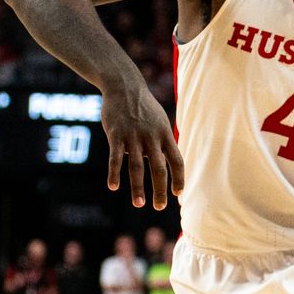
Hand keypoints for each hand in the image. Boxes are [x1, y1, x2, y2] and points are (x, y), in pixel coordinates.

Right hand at [102, 84, 184, 209]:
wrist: (124, 87)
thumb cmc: (143, 107)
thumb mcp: (159, 122)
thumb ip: (162, 142)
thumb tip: (164, 162)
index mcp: (166, 135)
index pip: (177, 161)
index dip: (179, 178)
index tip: (179, 194)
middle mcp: (152, 138)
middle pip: (159, 168)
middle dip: (160, 190)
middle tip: (160, 207)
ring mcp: (134, 137)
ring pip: (137, 167)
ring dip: (138, 188)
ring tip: (139, 204)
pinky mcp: (116, 136)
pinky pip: (115, 158)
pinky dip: (114, 173)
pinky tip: (113, 187)